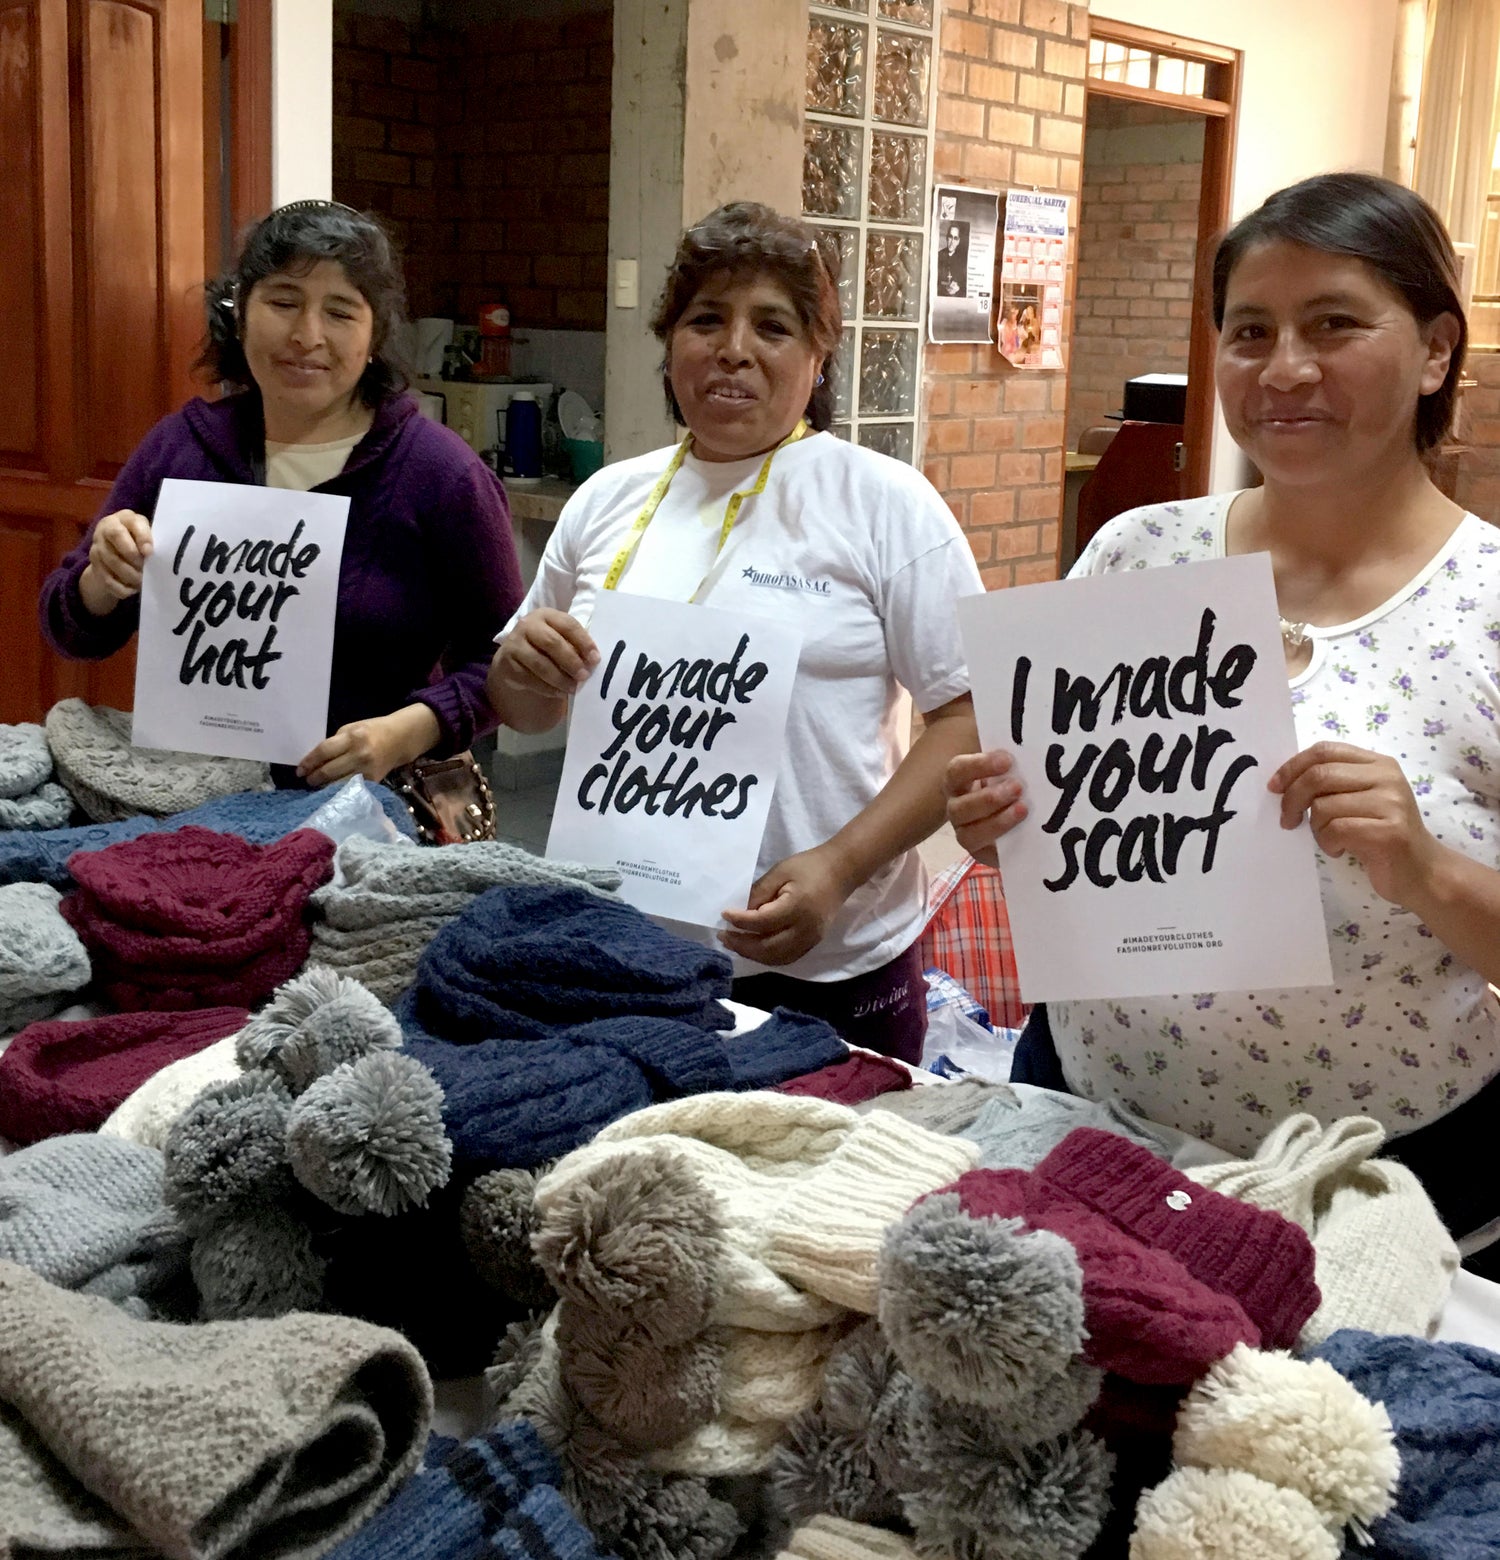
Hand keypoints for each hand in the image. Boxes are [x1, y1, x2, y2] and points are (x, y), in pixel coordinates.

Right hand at [79, 510, 153, 614]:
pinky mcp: (94, 565)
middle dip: (134, 559)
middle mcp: (106, 529)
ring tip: (142, 581)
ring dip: (130, 575)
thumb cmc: (140, 539)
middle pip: (118, 541)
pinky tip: (132, 589)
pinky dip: (122, 588)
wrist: (115, 548)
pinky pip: (107, 580)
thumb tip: (151, 553)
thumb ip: (150, 539)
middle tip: (146, 569)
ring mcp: (97, 547)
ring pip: (112, 562)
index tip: (150, 552)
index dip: (142, 538)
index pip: (131, 524)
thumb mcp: (146, 533)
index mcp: (124, 518)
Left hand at [297, 714, 419, 787]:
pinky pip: (351, 788)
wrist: (399, 739)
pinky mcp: (373, 781)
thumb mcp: (351, 729)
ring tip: (318, 785)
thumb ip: (334, 743)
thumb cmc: (371, 731)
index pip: (324, 752)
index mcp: (352, 738)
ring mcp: (367, 770)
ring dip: (325, 786)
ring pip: (338, 783)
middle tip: (308, 780)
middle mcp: (359, 755)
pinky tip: (333, 789)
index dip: (309, 762)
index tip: (300, 770)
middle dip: (314, 777)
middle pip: (329, 771)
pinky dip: (339, 789)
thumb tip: (316, 761)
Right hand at [491, 609, 598, 701]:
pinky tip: (559, 692)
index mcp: (546, 615)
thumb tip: (593, 661)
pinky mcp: (506, 664)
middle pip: (552, 642)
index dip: (583, 642)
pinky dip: (547, 688)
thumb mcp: (560, 638)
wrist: (515, 658)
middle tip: (584, 676)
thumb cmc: (546, 647)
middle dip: (571, 661)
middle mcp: (527, 625)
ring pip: (540, 663)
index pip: (567, 625)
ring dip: (560, 678)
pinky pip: (529, 679)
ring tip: (573, 688)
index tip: (595, 659)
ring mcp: (514, 644)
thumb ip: (575, 645)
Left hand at [718, 845, 852, 966]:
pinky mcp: (813, 942)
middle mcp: (805, 929)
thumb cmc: (809, 866)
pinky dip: (767, 957)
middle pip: (768, 948)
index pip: (762, 922)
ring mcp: (811, 939)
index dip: (740, 921)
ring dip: (753, 954)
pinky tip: (754, 948)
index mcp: (797, 907)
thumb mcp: (780, 872)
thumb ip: (759, 893)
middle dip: (742, 944)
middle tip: (723, 936)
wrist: (841, 871)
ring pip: (777, 958)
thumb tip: (740, 912)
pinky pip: (787, 957)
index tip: (724, 915)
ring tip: (735, 943)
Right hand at [944, 750, 1026, 868]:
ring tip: (1023, 810)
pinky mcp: (981, 854)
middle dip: (988, 799)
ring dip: (996, 823)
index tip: (1007, 760)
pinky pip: (985, 855)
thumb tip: (1021, 730)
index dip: (979, 766)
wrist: (1018, 810)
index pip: (957, 771)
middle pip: (959, 808)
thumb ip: (1008, 748)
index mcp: (958, 781)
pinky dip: (1003, 845)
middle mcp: (956, 808)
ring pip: (968, 835)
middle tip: (1019, 788)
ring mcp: (965, 833)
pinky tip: (1025, 834)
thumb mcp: (1007, 762)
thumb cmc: (1010, 777)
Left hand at [1269, 740, 1443, 907]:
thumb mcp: (1359, 800)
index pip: (1324, 751)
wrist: (1421, 871)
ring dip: (1316, 828)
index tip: (1274, 787)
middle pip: (1318, 776)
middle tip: (1287, 821)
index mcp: (1378, 763)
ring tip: (1332, 839)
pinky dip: (1328, 843)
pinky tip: (1341, 850)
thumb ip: (1332, 784)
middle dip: (1292, 799)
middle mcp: (1387, 777)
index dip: (1292, 766)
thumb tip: (1282, 782)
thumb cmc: (1381, 835)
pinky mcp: (1389, 831)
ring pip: (1323, 806)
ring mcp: (1391, 803)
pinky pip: (1335, 830)